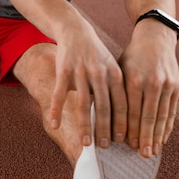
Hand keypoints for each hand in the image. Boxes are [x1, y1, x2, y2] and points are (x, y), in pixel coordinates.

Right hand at [49, 22, 127, 148]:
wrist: (75, 30)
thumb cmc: (95, 54)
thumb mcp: (111, 68)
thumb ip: (115, 90)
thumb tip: (121, 119)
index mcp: (115, 74)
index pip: (123, 103)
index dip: (123, 123)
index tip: (123, 141)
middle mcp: (100, 73)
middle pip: (105, 107)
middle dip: (105, 130)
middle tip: (105, 148)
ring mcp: (81, 72)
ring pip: (84, 104)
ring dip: (85, 125)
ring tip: (85, 143)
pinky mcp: (64, 70)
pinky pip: (59, 93)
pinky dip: (56, 109)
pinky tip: (54, 124)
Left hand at [119, 21, 178, 157]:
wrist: (155, 38)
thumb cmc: (130, 57)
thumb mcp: (117, 69)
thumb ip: (111, 90)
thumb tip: (99, 116)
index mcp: (132, 78)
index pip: (130, 110)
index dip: (128, 128)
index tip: (124, 144)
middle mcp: (151, 82)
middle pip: (147, 116)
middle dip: (144, 137)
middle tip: (141, 155)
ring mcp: (166, 84)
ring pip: (162, 115)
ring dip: (157, 136)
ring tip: (152, 152)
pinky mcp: (176, 86)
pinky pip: (172, 111)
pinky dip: (168, 126)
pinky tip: (163, 139)